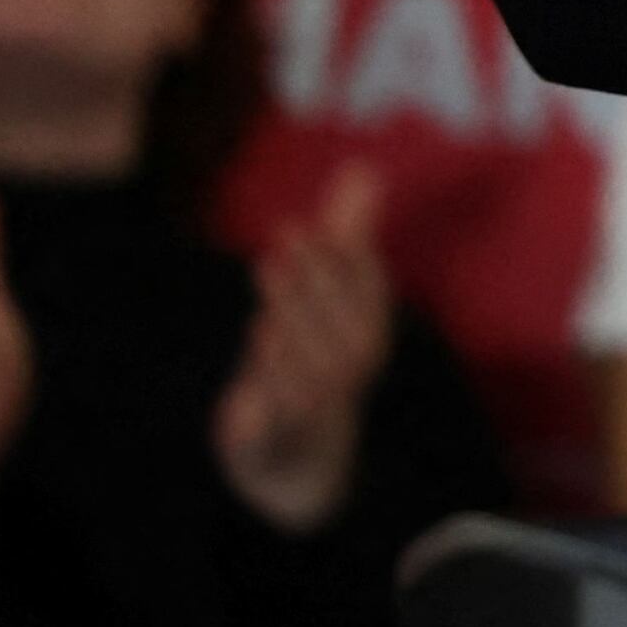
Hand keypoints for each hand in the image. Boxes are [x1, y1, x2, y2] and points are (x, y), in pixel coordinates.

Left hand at [214, 165, 392, 533]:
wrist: (301, 458)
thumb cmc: (313, 356)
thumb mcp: (328, 295)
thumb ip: (346, 233)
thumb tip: (363, 167)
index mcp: (366, 336)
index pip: (366, 297)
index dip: (344, 262)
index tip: (315, 226)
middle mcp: (349, 375)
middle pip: (338, 326)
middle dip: (314, 279)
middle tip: (285, 235)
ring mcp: (315, 412)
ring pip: (310, 366)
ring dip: (293, 317)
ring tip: (269, 273)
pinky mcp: (276, 441)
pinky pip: (279, 417)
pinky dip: (271, 383)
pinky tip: (260, 340)